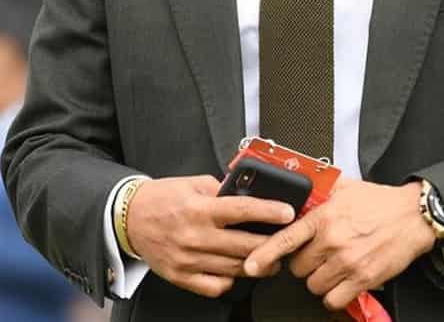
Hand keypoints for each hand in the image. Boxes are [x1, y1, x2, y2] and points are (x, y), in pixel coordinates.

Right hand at [125, 175, 294, 297]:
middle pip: (244, 245)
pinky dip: (230, 280)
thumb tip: (248, 194)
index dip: (269, 212)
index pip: (242, 210)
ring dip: (256, 264)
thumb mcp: (193, 183)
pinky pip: (215, 285)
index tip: (287, 213)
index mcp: (200, 209)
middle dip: (271, 244)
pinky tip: (237, 270)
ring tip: (269, 258)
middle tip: (285, 241)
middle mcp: (195, 236)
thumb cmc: (163, 198)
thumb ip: (221, 189)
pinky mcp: (181, 276)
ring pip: (234, 268)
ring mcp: (188, 259)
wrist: (130, 218)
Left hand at [244, 178, 434, 310]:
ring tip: (333, 264)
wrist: (411, 216)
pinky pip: (334, 298)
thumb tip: (299, 187)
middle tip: (319, 252)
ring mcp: (348, 262)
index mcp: (325, 216)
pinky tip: (342, 279)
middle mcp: (333, 240)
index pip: (287, 237)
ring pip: (314, 284)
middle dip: (305, 262)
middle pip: (298, 267)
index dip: (265, 253)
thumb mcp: (345, 187)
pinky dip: (335, 293)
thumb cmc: (378, 202)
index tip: (251, 264)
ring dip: (320, 278)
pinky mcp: (362, 279)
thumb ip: (319, 190)